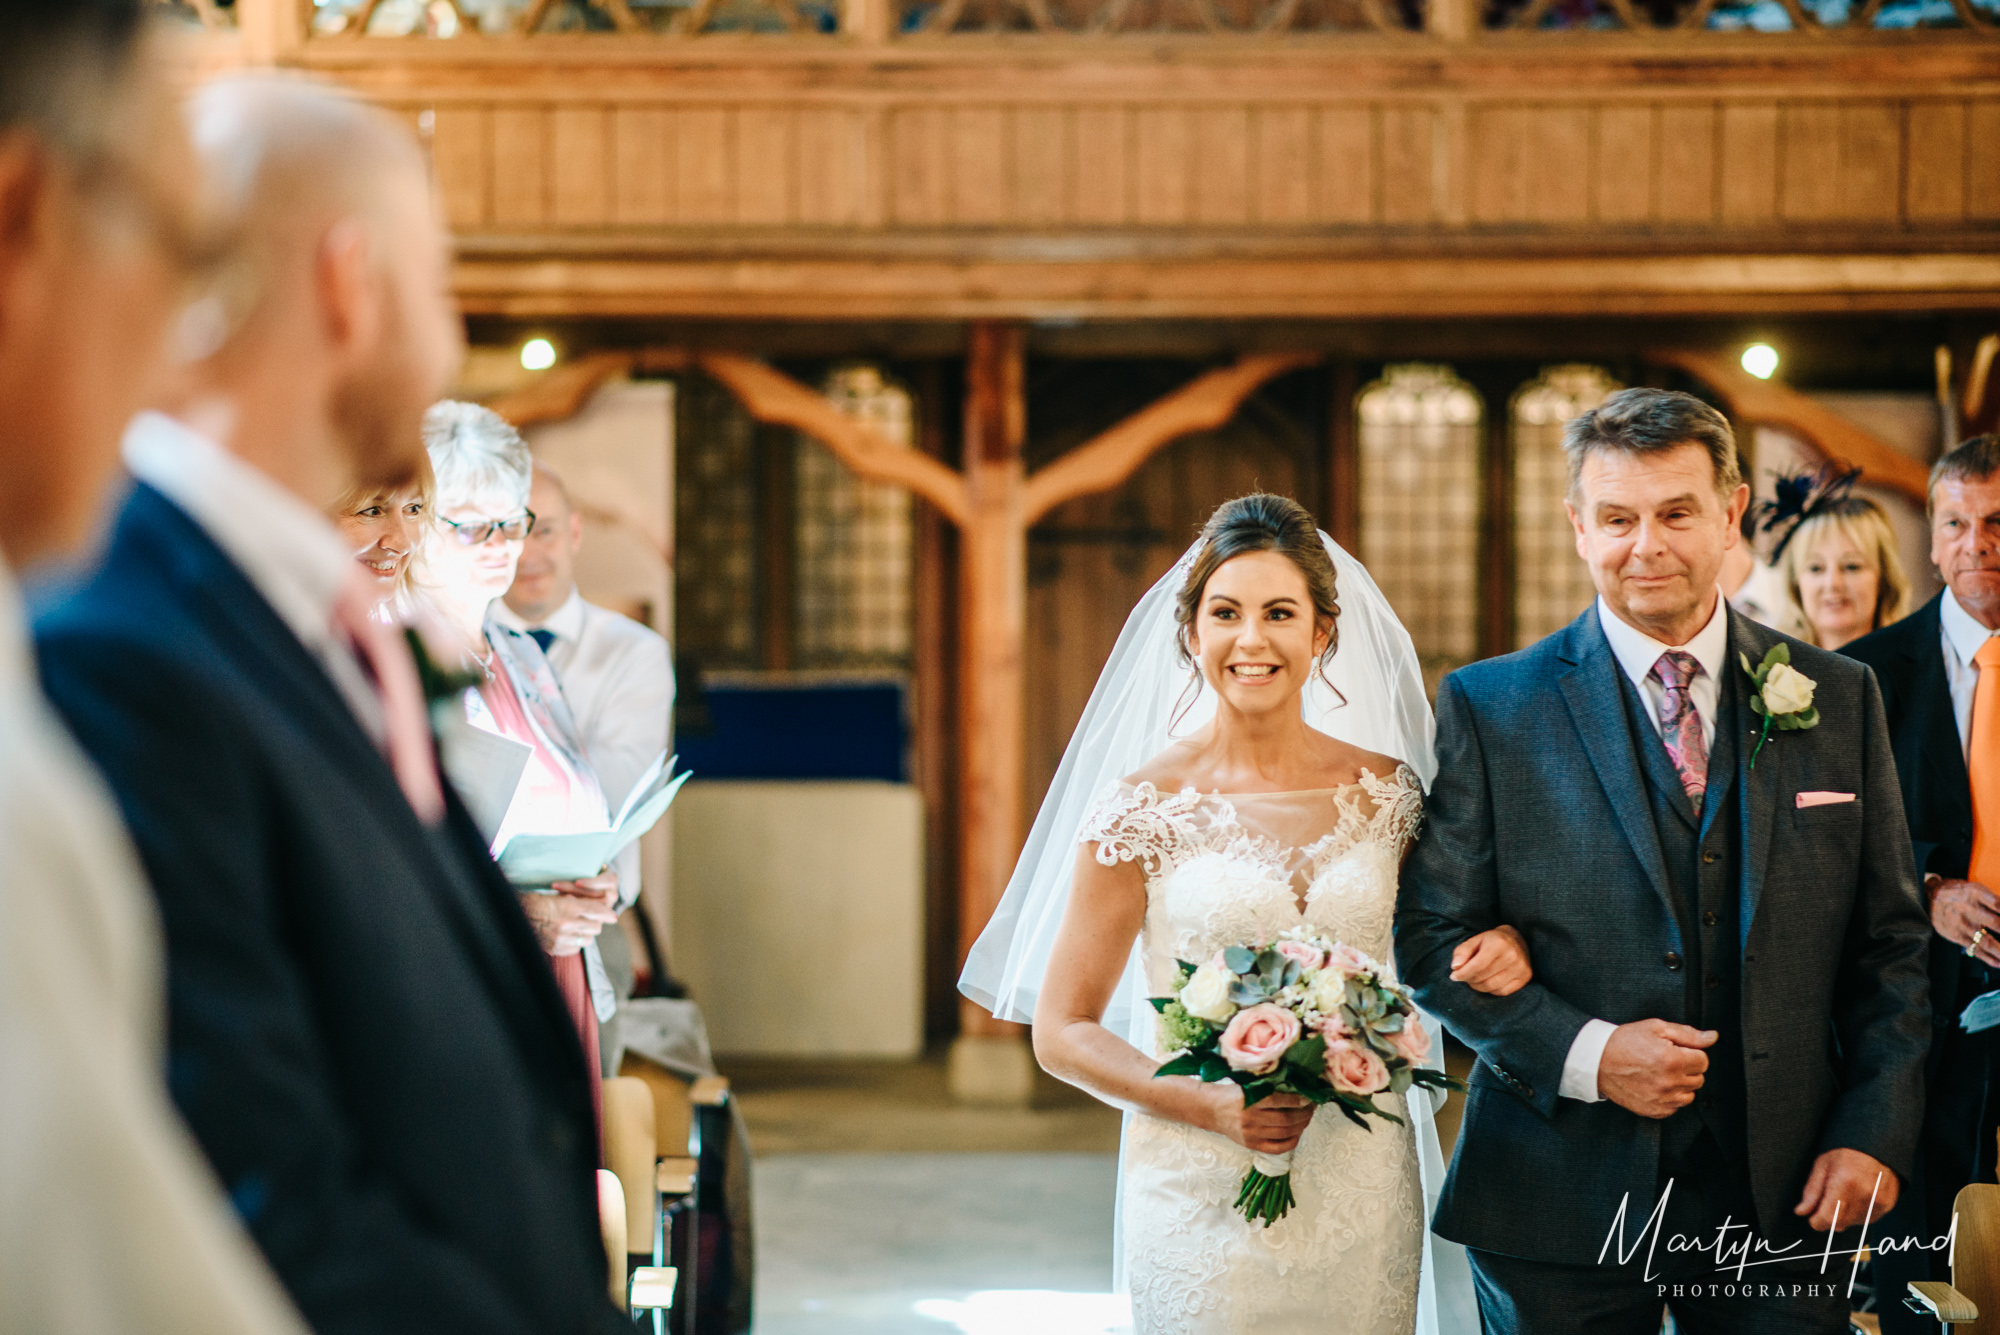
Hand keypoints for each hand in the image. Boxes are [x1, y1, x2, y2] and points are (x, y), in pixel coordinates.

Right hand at [517, 871, 618, 955]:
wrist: (512, 916)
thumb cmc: (535, 902)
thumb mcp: (557, 897)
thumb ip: (578, 902)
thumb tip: (597, 909)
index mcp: (566, 906)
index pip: (595, 911)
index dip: (606, 913)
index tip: (612, 916)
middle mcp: (565, 924)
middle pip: (595, 927)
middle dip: (595, 923)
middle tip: (590, 919)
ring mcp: (559, 939)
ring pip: (588, 939)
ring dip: (586, 934)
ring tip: (577, 927)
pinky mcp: (555, 949)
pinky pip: (575, 948)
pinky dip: (575, 943)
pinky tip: (567, 936)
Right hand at [1200, 1083, 1315, 1155]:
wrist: (1212, 1110)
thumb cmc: (1232, 1093)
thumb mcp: (1247, 1085)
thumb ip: (1267, 1087)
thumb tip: (1296, 1089)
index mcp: (1250, 1100)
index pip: (1280, 1101)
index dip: (1298, 1100)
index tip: (1309, 1097)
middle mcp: (1251, 1119)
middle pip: (1286, 1120)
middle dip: (1304, 1114)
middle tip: (1311, 1108)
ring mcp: (1251, 1134)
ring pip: (1284, 1133)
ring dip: (1301, 1126)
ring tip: (1306, 1118)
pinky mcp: (1251, 1145)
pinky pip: (1277, 1148)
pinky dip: (1291, 1142)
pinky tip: (1297, 1133)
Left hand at [1450, 925, 1531, 995]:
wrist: (1517, 940)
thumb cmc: (1491, 941)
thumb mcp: (1475, 940)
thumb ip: (1462, 952)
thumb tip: (1455, 967)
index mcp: (1499, 943)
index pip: (1477, 965)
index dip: (1463, 974)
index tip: (1453, 976)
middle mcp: (1512, 956)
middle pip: (1483, 977)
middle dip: (1469, 979)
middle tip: (1464, 976)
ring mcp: (1521, 968)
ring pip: (1491, 987)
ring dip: (1478, 986)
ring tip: (1474, 979)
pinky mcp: (1526, 978)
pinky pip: (1502, 992)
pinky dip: (1491, 990)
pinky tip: (1488, 981)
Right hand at [1597, 1019, 1715, 1118]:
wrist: (1597, 1061)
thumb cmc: (1625, 1041)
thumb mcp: (1656, 1028)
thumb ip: (1688, 1034)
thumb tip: (1712, 1037)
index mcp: (1672, 1060)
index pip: (1703, 1061)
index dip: (1691, 1053)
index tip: (1676, 1050)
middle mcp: (1669, 1082)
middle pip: (1699, 1078)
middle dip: (1687, 1068)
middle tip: (1667, 1060)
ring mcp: (1662, 1099)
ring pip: (1689, 1095)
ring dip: (1680, 1084)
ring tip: (1661, 1073)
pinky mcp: (1654, 1110)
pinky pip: (1675, 1107)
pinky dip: (1670, 1097)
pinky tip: (1655, 1085)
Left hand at [1795, 1148, 1897, 1231]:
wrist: (1877, 1146)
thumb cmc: (1846, 1153)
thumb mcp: (1822, 1165)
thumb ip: (1811, 1191)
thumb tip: (1801, 1212)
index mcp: (1844, 1183)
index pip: (1828, 1218)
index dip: (1817, 1221)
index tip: (1813, 1217)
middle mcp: (1864, 1195)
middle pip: (1840, 1224)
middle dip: (1830, 1216)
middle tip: (1829, 1198)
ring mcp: (1878, 1201)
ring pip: (1853, 1223)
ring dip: (1845, 1215)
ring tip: (1846, 1193)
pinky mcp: (1887, 1205)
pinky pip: (1867, 1220)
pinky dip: (1858, 1213)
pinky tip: (1857, 1196)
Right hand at [1930, 878, 1999, 966]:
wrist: (1928, 896)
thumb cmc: (1957, 892)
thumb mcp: (1974, 888)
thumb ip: (1993, 900)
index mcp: (1975, 893)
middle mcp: (1968, 908)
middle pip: (1998, 924)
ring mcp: (1962, 924)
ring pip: (1987, 941)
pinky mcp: (1956, 935)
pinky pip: (1975, 949)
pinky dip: (1989, 958)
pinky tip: (1999, 963)